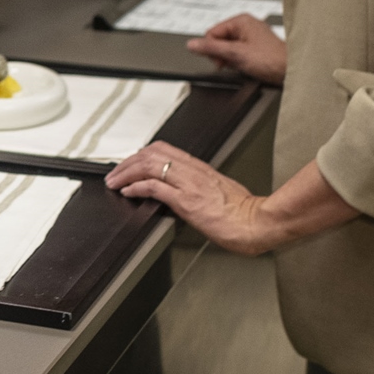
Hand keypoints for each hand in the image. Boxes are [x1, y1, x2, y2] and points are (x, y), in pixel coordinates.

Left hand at [107, 146, 358, 256]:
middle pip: (151, 154)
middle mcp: (193, 172)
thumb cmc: (244, 212)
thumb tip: (184, 190)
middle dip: (128, 162)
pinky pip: (156, 188)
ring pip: (150, 166)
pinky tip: (128, 192)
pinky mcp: (188, 202)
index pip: (163, 150)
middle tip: (114, 173)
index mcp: (200, 168)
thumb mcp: (220, 190)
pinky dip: (137, 188)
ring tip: (115, 182)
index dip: (141, 154)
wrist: (259, 223)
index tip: (130, 163)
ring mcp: (189, 185)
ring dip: (127, 173)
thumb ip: (201, 186)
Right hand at [186, 14, 287, 83]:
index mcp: (241, 20)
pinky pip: (238, 54)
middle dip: (222, 55)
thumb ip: (211, 49)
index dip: (213, 49)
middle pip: (219, 41)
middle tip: (234, 63)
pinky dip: (239, 62)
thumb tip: (192, 45)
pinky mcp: (256, 48)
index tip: (221, 60)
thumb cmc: (272, 60)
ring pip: (228, 49)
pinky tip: (248, 67)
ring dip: (231, 60)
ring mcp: (252, 37)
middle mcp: (247, 26)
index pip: (211, 33)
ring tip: (244, 65)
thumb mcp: (236, 54)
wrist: (293, 72)